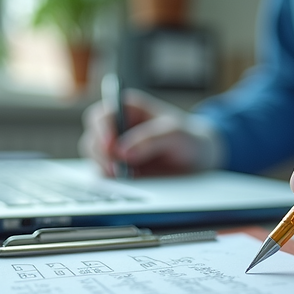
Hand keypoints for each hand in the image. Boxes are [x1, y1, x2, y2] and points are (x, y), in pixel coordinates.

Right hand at [79, 89, 221, 176]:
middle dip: (101, 155)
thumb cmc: (188, 137)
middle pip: (93, 140)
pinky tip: (128, 183)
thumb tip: (123, 152)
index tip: (110, 145)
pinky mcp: (121, 171)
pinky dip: (112, 182)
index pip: (102, 116)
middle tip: (117, 169)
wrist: (200, 159)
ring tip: (126, 177)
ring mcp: (117, 152)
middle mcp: (117, 130)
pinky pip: (108, 177)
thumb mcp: (175, 133)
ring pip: (96, 161)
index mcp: (127, 110)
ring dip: (105, 170)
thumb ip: (150, 139)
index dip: (101, 130)